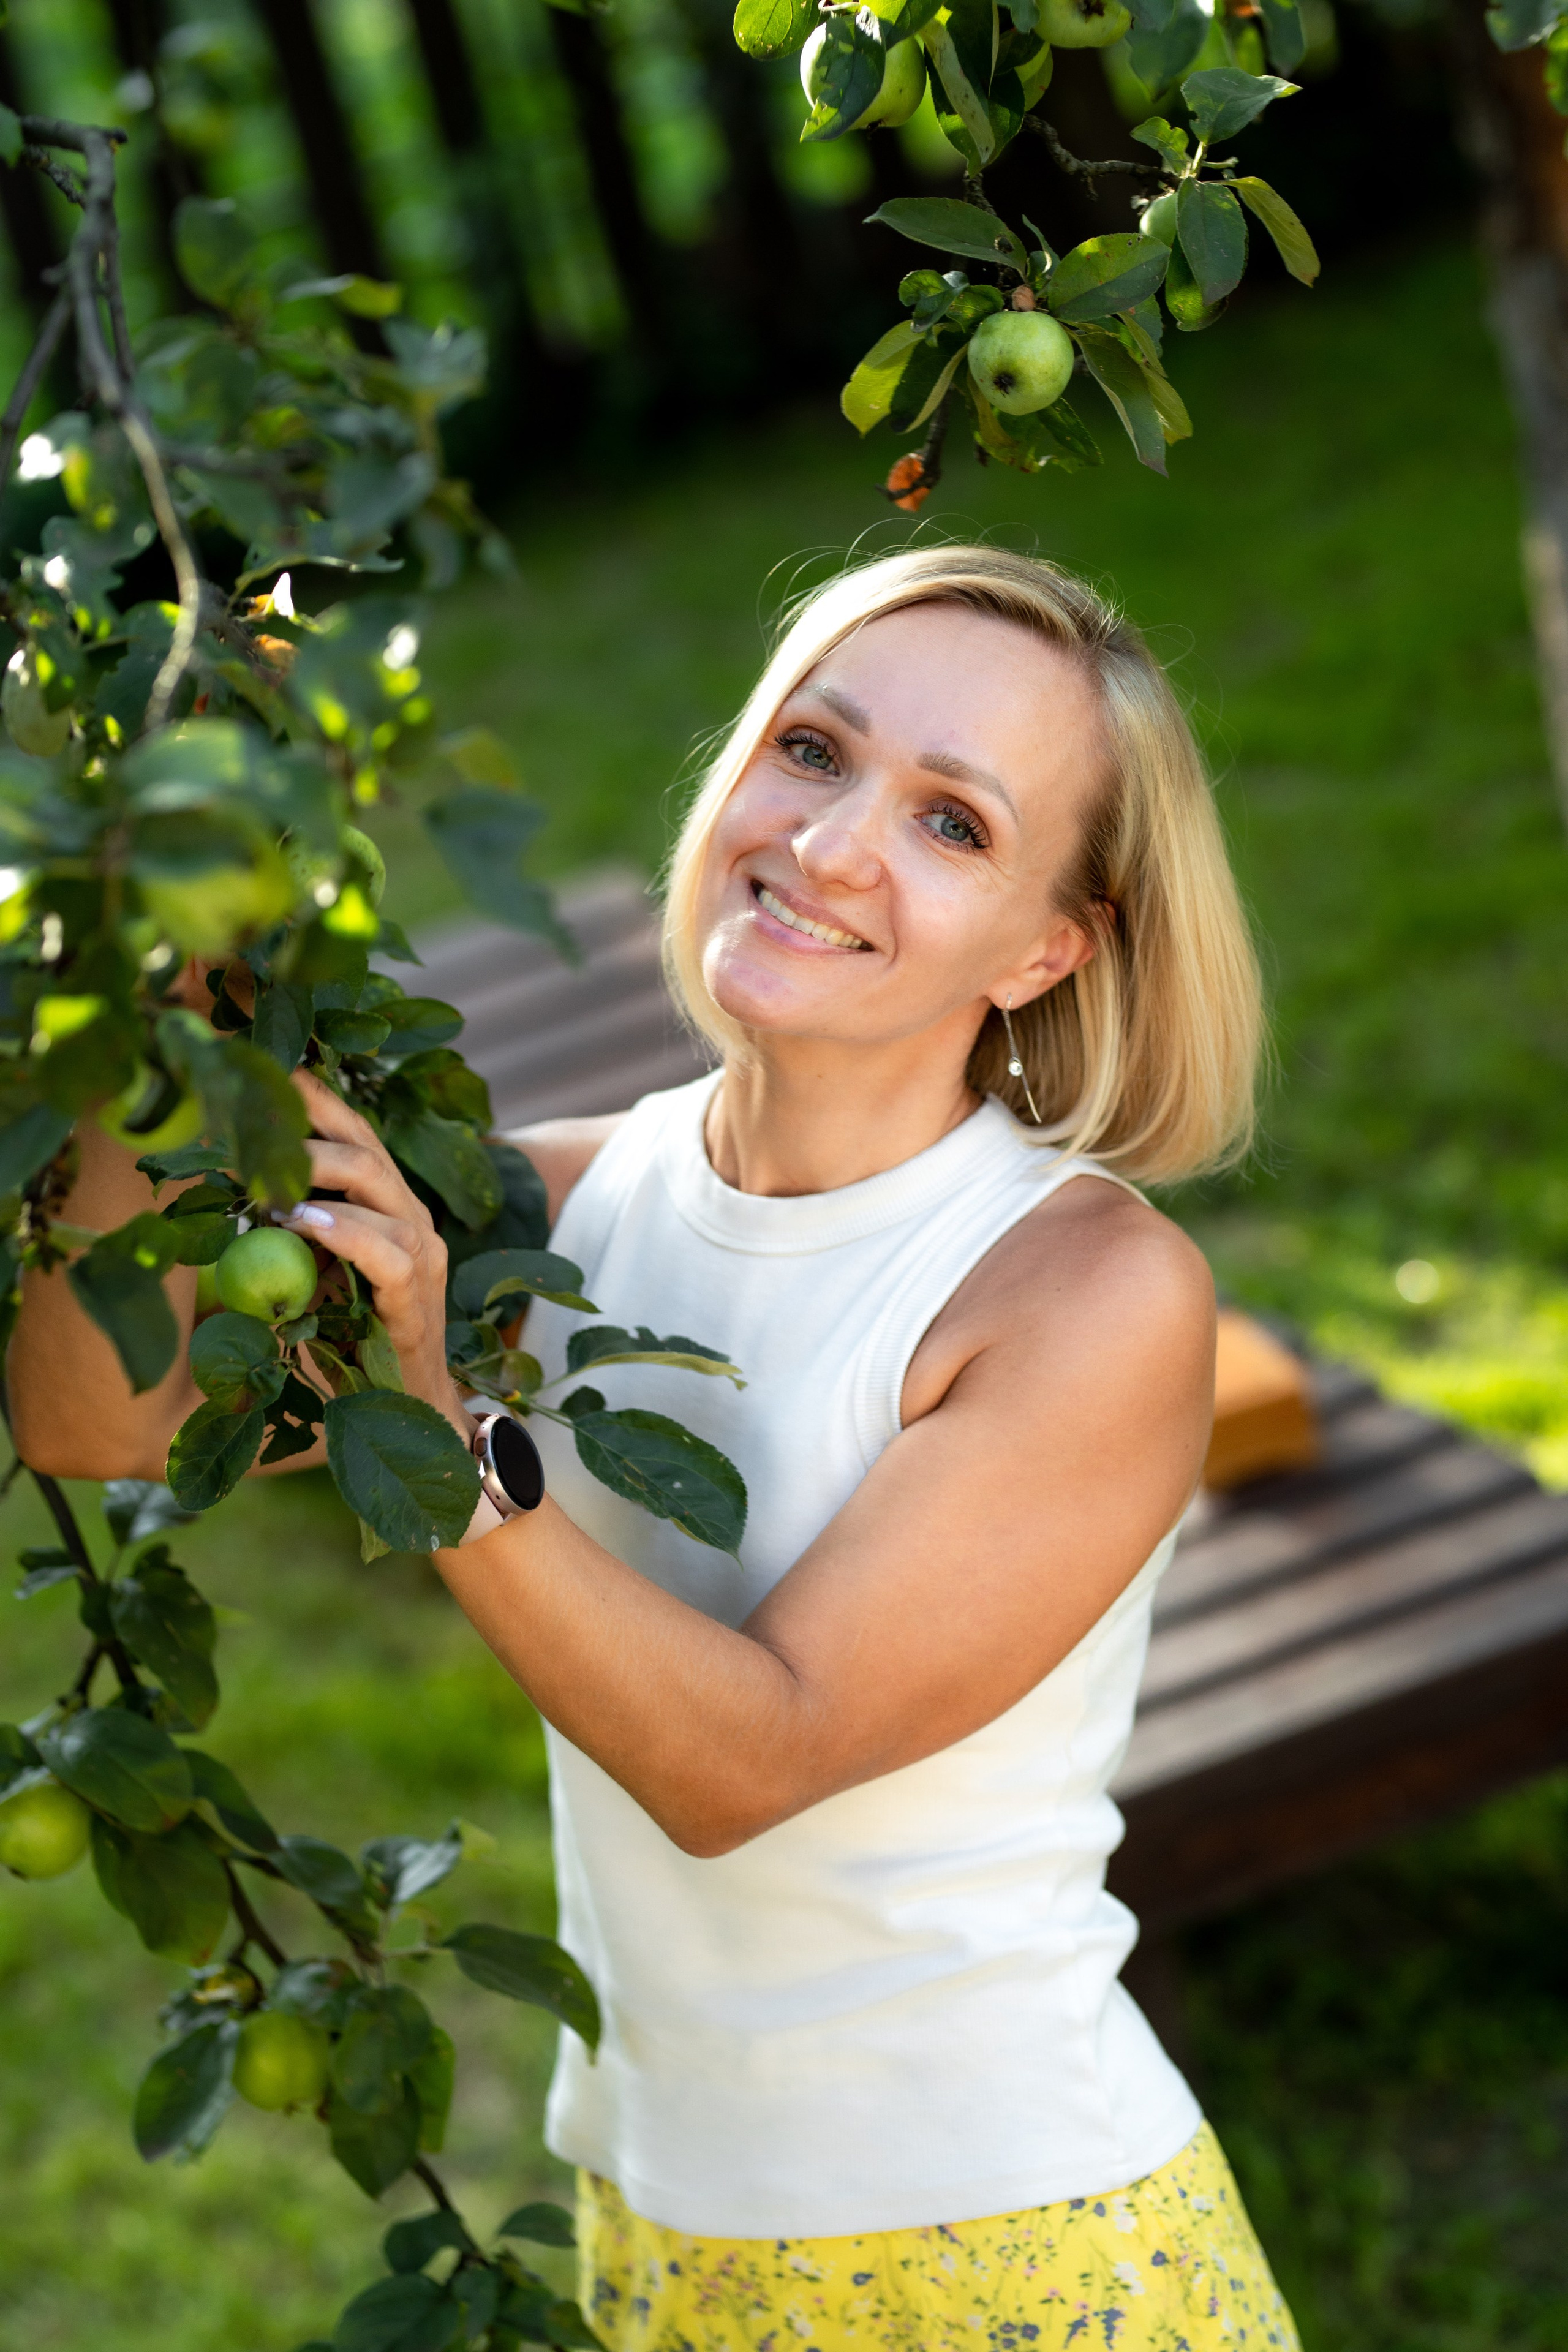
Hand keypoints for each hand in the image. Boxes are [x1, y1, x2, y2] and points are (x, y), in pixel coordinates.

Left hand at [275, 1069, 465, 1434]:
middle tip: (248, 1113)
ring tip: (266, 1172)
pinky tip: (303, 1224)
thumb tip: (220, 1194)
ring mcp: (421, 1253)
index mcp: (386, 1202)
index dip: (308, 1096)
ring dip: (317, 1172)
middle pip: (362, 1143)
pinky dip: (345, 1232)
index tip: (256, 1067)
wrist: (407, 1412)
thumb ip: (286, 1234)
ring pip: (376, 1185)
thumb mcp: (310, 1274)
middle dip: (305, 1120)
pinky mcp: (416, 1298)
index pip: (351, 1130)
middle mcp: (410, 1215)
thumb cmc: (348, 1343)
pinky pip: (387, 1252)